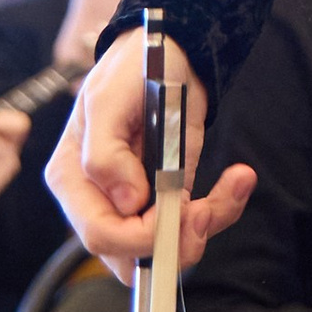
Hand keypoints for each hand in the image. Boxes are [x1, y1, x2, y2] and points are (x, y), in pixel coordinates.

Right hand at [46, 27, 254, 282]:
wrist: (170, 53)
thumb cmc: (132, 69)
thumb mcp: (109, 99)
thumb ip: (105, 154)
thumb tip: (128, 202)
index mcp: (73, 179)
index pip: (101, 236)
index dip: (142, 237)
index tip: (179, 209)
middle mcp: (98, 200)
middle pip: (132, 258)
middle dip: (177, 241)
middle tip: (206, 209)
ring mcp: (133, 205)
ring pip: (166, 250)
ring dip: (208, 223)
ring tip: (233, 183)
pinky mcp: (166, 199)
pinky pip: (191, 226)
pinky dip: (222, 208)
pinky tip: (238, 178)